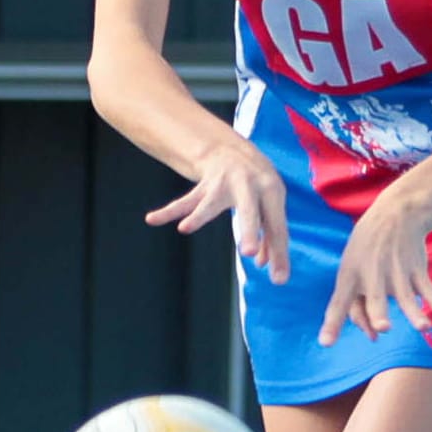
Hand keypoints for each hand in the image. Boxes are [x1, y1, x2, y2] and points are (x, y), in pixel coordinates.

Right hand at [144, 134, 290, 281]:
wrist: (234, 151)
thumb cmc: (257, 187)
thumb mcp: (269, 206)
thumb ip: (269, 235)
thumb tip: (264, 265)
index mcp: (271, 191)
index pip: (276, 226)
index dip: (278, 252)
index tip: (279, 279)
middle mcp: (248, 185)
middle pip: (248, 211)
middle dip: (249, 231)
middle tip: (249, 254)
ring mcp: (223, 184)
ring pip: (210, 204)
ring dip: (199, 216)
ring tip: (184, 228)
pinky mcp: (204, 186)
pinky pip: (185, 202)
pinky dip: (169, 211)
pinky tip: (152, 219)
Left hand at [319, 188, 431, 345]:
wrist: (396, 214)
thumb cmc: (366, 251)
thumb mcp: (352, 270)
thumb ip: (357, 304)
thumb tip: (374, 336)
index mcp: (349, 275)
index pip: (339, 302)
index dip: (332, 323)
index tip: (325, 343)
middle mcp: (371, 275)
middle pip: (374, 297)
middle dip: (377, 312)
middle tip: (383, 327)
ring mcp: (396, 273)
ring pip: (405, 296)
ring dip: (415, 313)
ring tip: (423, 327)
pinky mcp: (416, 270)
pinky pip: (429, 291)